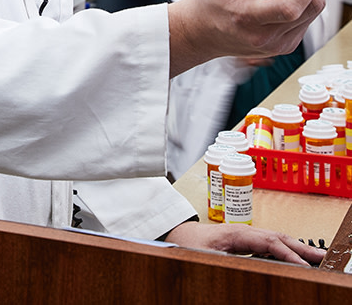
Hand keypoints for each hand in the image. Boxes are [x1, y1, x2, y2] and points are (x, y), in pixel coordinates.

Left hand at [164, 220, 323, 265]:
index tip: (304, 266)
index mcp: (236, 233)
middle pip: (277, 237)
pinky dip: (284, 249)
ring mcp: (245, 234)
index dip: (288, 254)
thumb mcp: (206, 257)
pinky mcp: (244, 240)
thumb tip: (248, 271)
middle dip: (301, 247)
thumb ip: (227, 263)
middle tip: (323, 258)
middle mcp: (243, 231)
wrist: (179, 235)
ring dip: (295, 248)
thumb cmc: (190, 246)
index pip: (269, 242)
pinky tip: (294, 258)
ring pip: (275, 239)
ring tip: (315, 258)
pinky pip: (268, 243)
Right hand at [167, 0, 323, 76]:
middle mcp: (265, 36)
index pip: (289, 8)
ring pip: (312, 15)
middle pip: (308, 9)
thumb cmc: (209, 5)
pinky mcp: (285, 46)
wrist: (203, 34)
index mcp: (246, 18)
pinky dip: (304, 4)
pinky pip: (306, 21)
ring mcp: (278, 45)